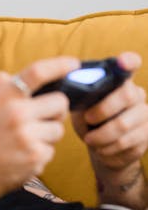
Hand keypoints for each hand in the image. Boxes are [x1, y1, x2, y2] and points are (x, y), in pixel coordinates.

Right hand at [0, 56, 79, 196]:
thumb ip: (0, 85)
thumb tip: (19, 74)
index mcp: (4, 95)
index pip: (38, 72)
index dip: (59, 65)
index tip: (74, 64)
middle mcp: (17, 112)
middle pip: (60, 102)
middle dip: (56, 111)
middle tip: (43, 118)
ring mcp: (27, 135)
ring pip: (59, 129)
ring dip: (48, 135)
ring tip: (27, 140)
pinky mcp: (36, 156)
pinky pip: (52, 149)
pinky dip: (41, 153)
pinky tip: (24, 155)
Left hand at [71, 52, 147, 209]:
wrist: (101, 148)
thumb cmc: (88, 122)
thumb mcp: (81, 108)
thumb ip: (80, 98)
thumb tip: (69, 93)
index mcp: (118, 81)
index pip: (130, 64)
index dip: (128, 62)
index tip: (123, 61)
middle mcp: (136, 94)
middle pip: (126, 95)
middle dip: (102, 110)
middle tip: (88, 119)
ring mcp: (144, 114)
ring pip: (123, 125)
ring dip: (101, 136)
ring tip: (90, 139)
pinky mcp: (146, 135)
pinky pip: (126, 143)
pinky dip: (108, 148)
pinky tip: (101, 148)